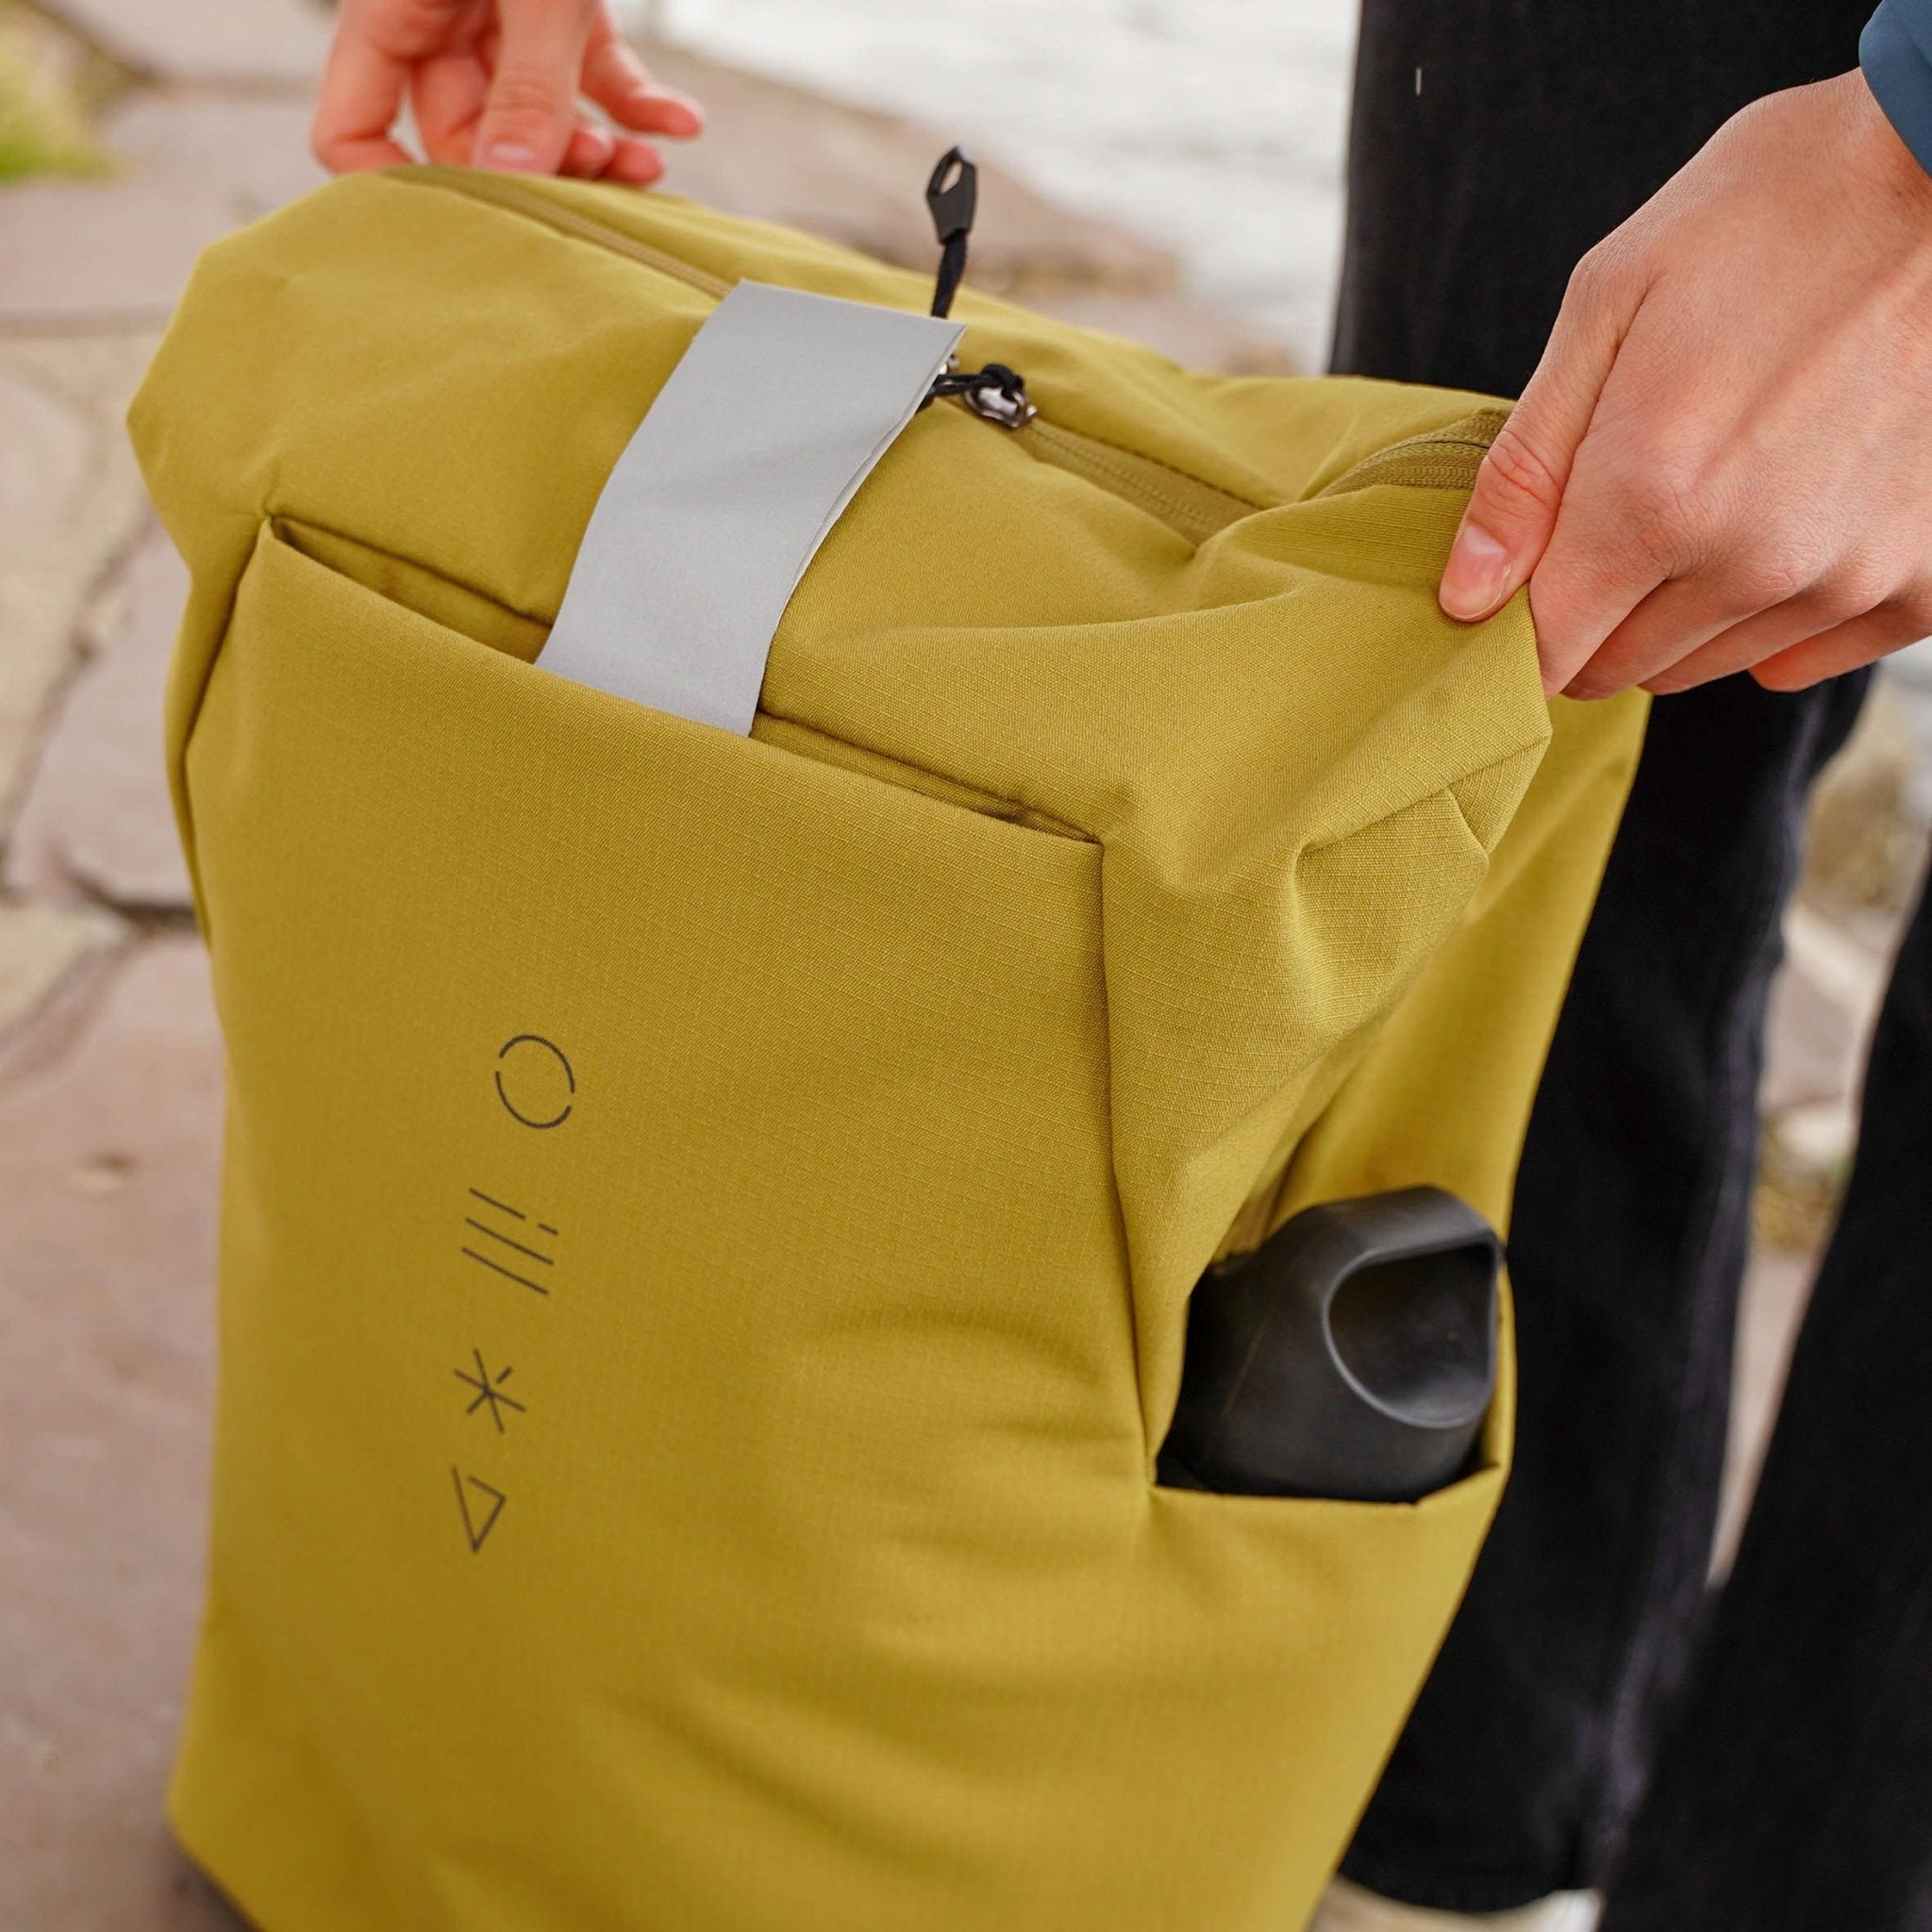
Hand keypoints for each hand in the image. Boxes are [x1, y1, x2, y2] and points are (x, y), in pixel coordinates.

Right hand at [314, 0, 702, 185]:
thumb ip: (529, 86)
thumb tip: (511, 185)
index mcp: (392, 13)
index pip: (351, 129)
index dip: (391, 187)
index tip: (462, 226)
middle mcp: (436, 23)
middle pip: (466, 140)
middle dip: (535, 173)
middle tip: (602, 187)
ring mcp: (497, 18)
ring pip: (534, 119)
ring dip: (595, 151)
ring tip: (651, 166)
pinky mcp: (560, 8)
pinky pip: (589, 74)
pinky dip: (636, 102)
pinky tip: (683, 125)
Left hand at [1439, 71, 1931, 697]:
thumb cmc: (1778, 211)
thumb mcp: (1610, 303)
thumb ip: (1525, 468)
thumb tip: (1464, 596)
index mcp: (1648, 500)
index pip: (1541, 654)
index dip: (1514, 628)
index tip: (1521, 578)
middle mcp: (1747, 564)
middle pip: (1616, 668)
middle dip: (1593, 612)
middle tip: (1617, 509)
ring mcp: (1844, 580)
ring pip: (1705, 665)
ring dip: (1682, 609)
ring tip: (1717, 486)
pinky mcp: (1925, 582)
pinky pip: (1805, 656)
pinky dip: (1778, 612)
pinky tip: (1789, 515)